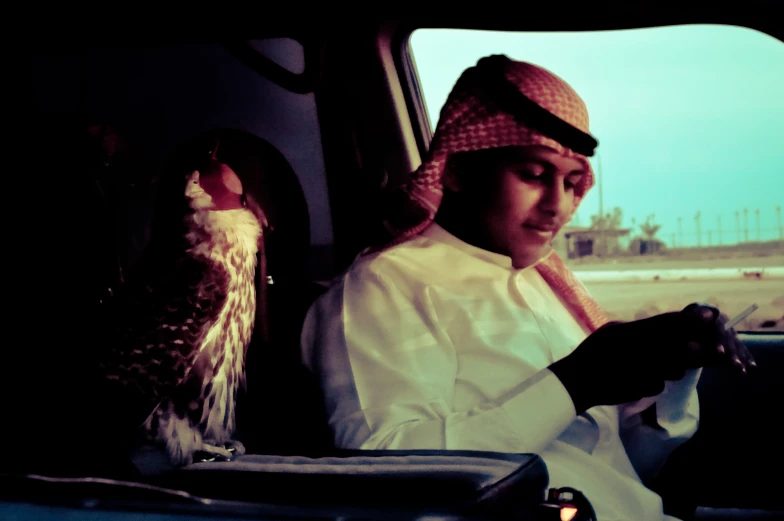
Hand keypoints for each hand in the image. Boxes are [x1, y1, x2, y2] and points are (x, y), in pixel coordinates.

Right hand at [549, 303, 755, 413]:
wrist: (574, 381)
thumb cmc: (594, 356)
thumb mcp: (614, 334)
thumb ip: (639, 332)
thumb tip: (667, 330)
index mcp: (625, 329)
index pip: (662, 322)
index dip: (688, 319)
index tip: (709, 316)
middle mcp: (630, 343)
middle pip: (671, 344)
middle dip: (691, 348)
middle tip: (708, 349)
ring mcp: (631, 364)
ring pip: (668, 367)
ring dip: (670, 369)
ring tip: (652, 368)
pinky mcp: (633, 383)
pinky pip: (655, 384)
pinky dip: (650, 384)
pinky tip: (635, 382)